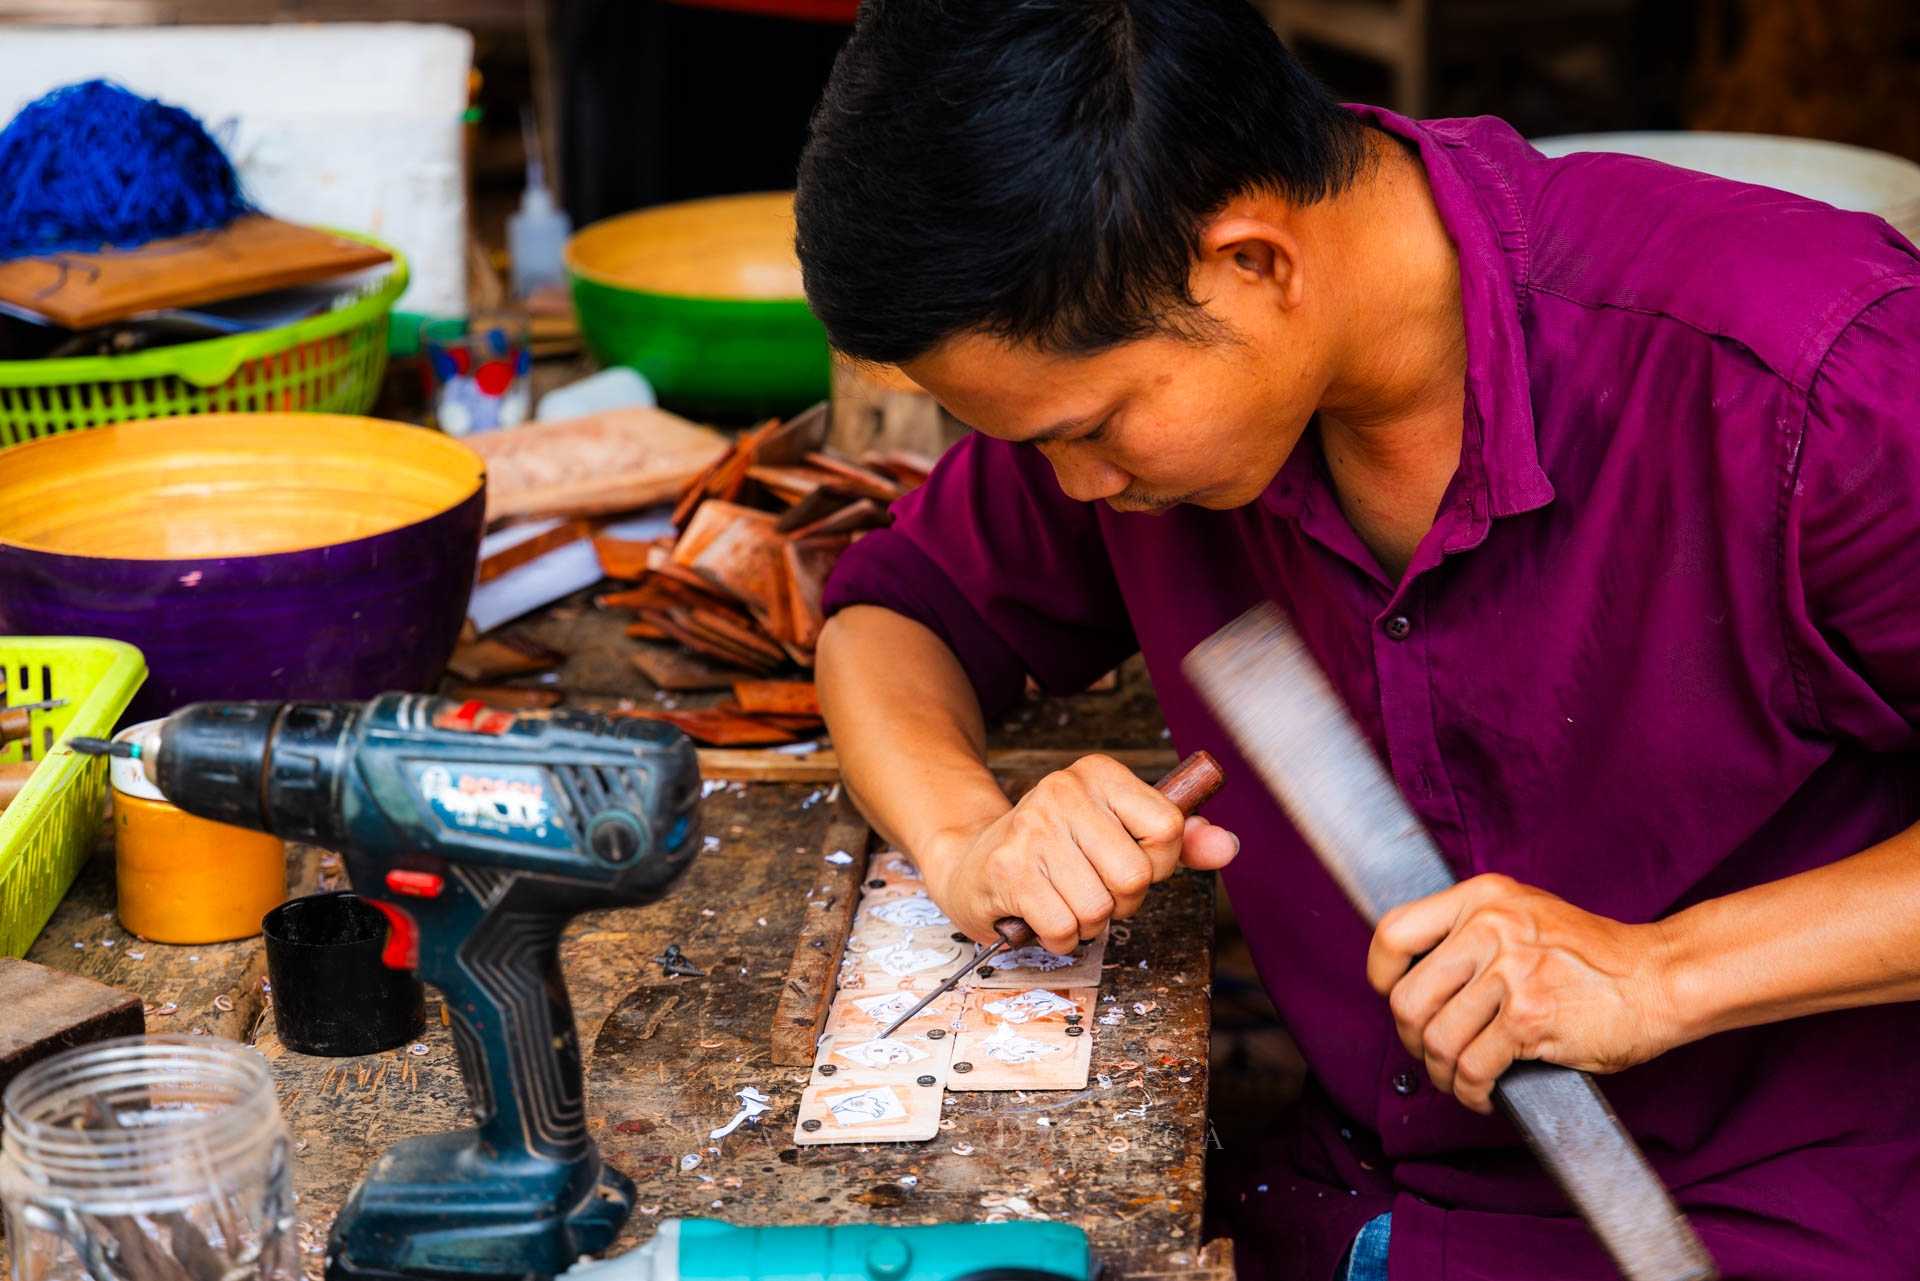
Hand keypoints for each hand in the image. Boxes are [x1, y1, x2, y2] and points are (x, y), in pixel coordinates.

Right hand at [919, 754, 1238, 952]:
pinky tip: (1042, 913)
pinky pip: (1066, 930)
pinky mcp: (1008, 871)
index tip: (1124, 858)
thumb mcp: (1119, 833)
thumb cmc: (1057, 850)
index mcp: (1099, 773)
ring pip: (1100, 909)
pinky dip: (1060, 937)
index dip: (1157, 863)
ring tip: (1063, 898)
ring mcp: (1032, 830)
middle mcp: (1063, 791)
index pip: (1169, 828)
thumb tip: (1228, 847)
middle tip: (1091, 886)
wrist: (972, 862)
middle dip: (1121, 900)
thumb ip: (1178, 841)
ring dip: (1088, 922)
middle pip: (1136, 876)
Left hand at [1366, 874, 1681, 1113]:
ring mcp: (1509, 973)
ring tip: (1458, 1079)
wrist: (1659, 979)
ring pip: (1436, 1039)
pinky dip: (1470, 1092)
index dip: (1381, 975)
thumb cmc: (1592, 957)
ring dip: (1441, 1072)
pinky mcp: (1529, 1018)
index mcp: (1481, 897)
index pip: (1394, 931)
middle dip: (1411, 1039)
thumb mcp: (1524, 915)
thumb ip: (1472, 931)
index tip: (1391, 996)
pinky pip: (1472, 1067)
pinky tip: (1481, 1094)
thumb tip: (1417, 977)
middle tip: (1430, 1053)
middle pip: (1407, 998)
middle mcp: (1488, 927)